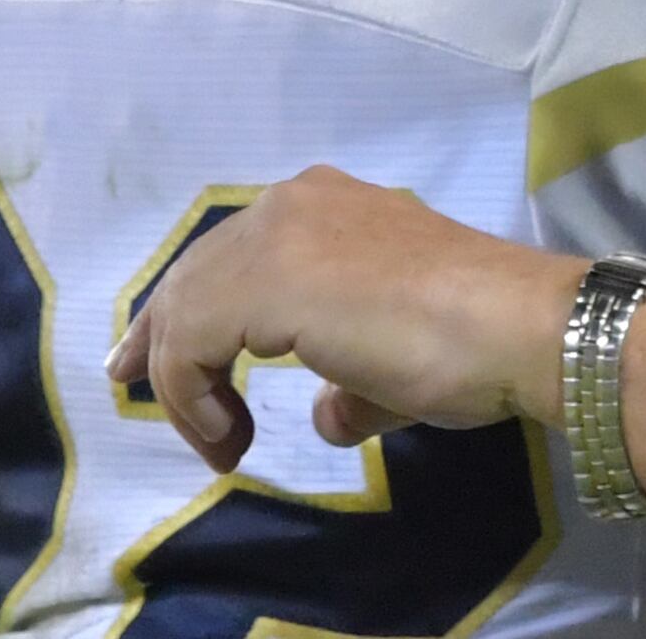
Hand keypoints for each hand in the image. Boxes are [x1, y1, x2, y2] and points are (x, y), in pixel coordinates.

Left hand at [101, 165, 587, 472]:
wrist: (513, 325)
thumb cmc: (469, 343)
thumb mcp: (391, 366)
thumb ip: (347, 386)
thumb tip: (326, 415)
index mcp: (324, 205)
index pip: (231, 255)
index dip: (186, 309)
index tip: (153, 363)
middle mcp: (292, 204)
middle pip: (195, 271)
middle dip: (159, 335)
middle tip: (132, 385)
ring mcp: (276, 233)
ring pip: (186, 307)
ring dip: (185, 384)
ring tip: (217, 441)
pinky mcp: (264, 279)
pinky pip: (191, 343)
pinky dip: (194, 398)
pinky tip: (230, 437)